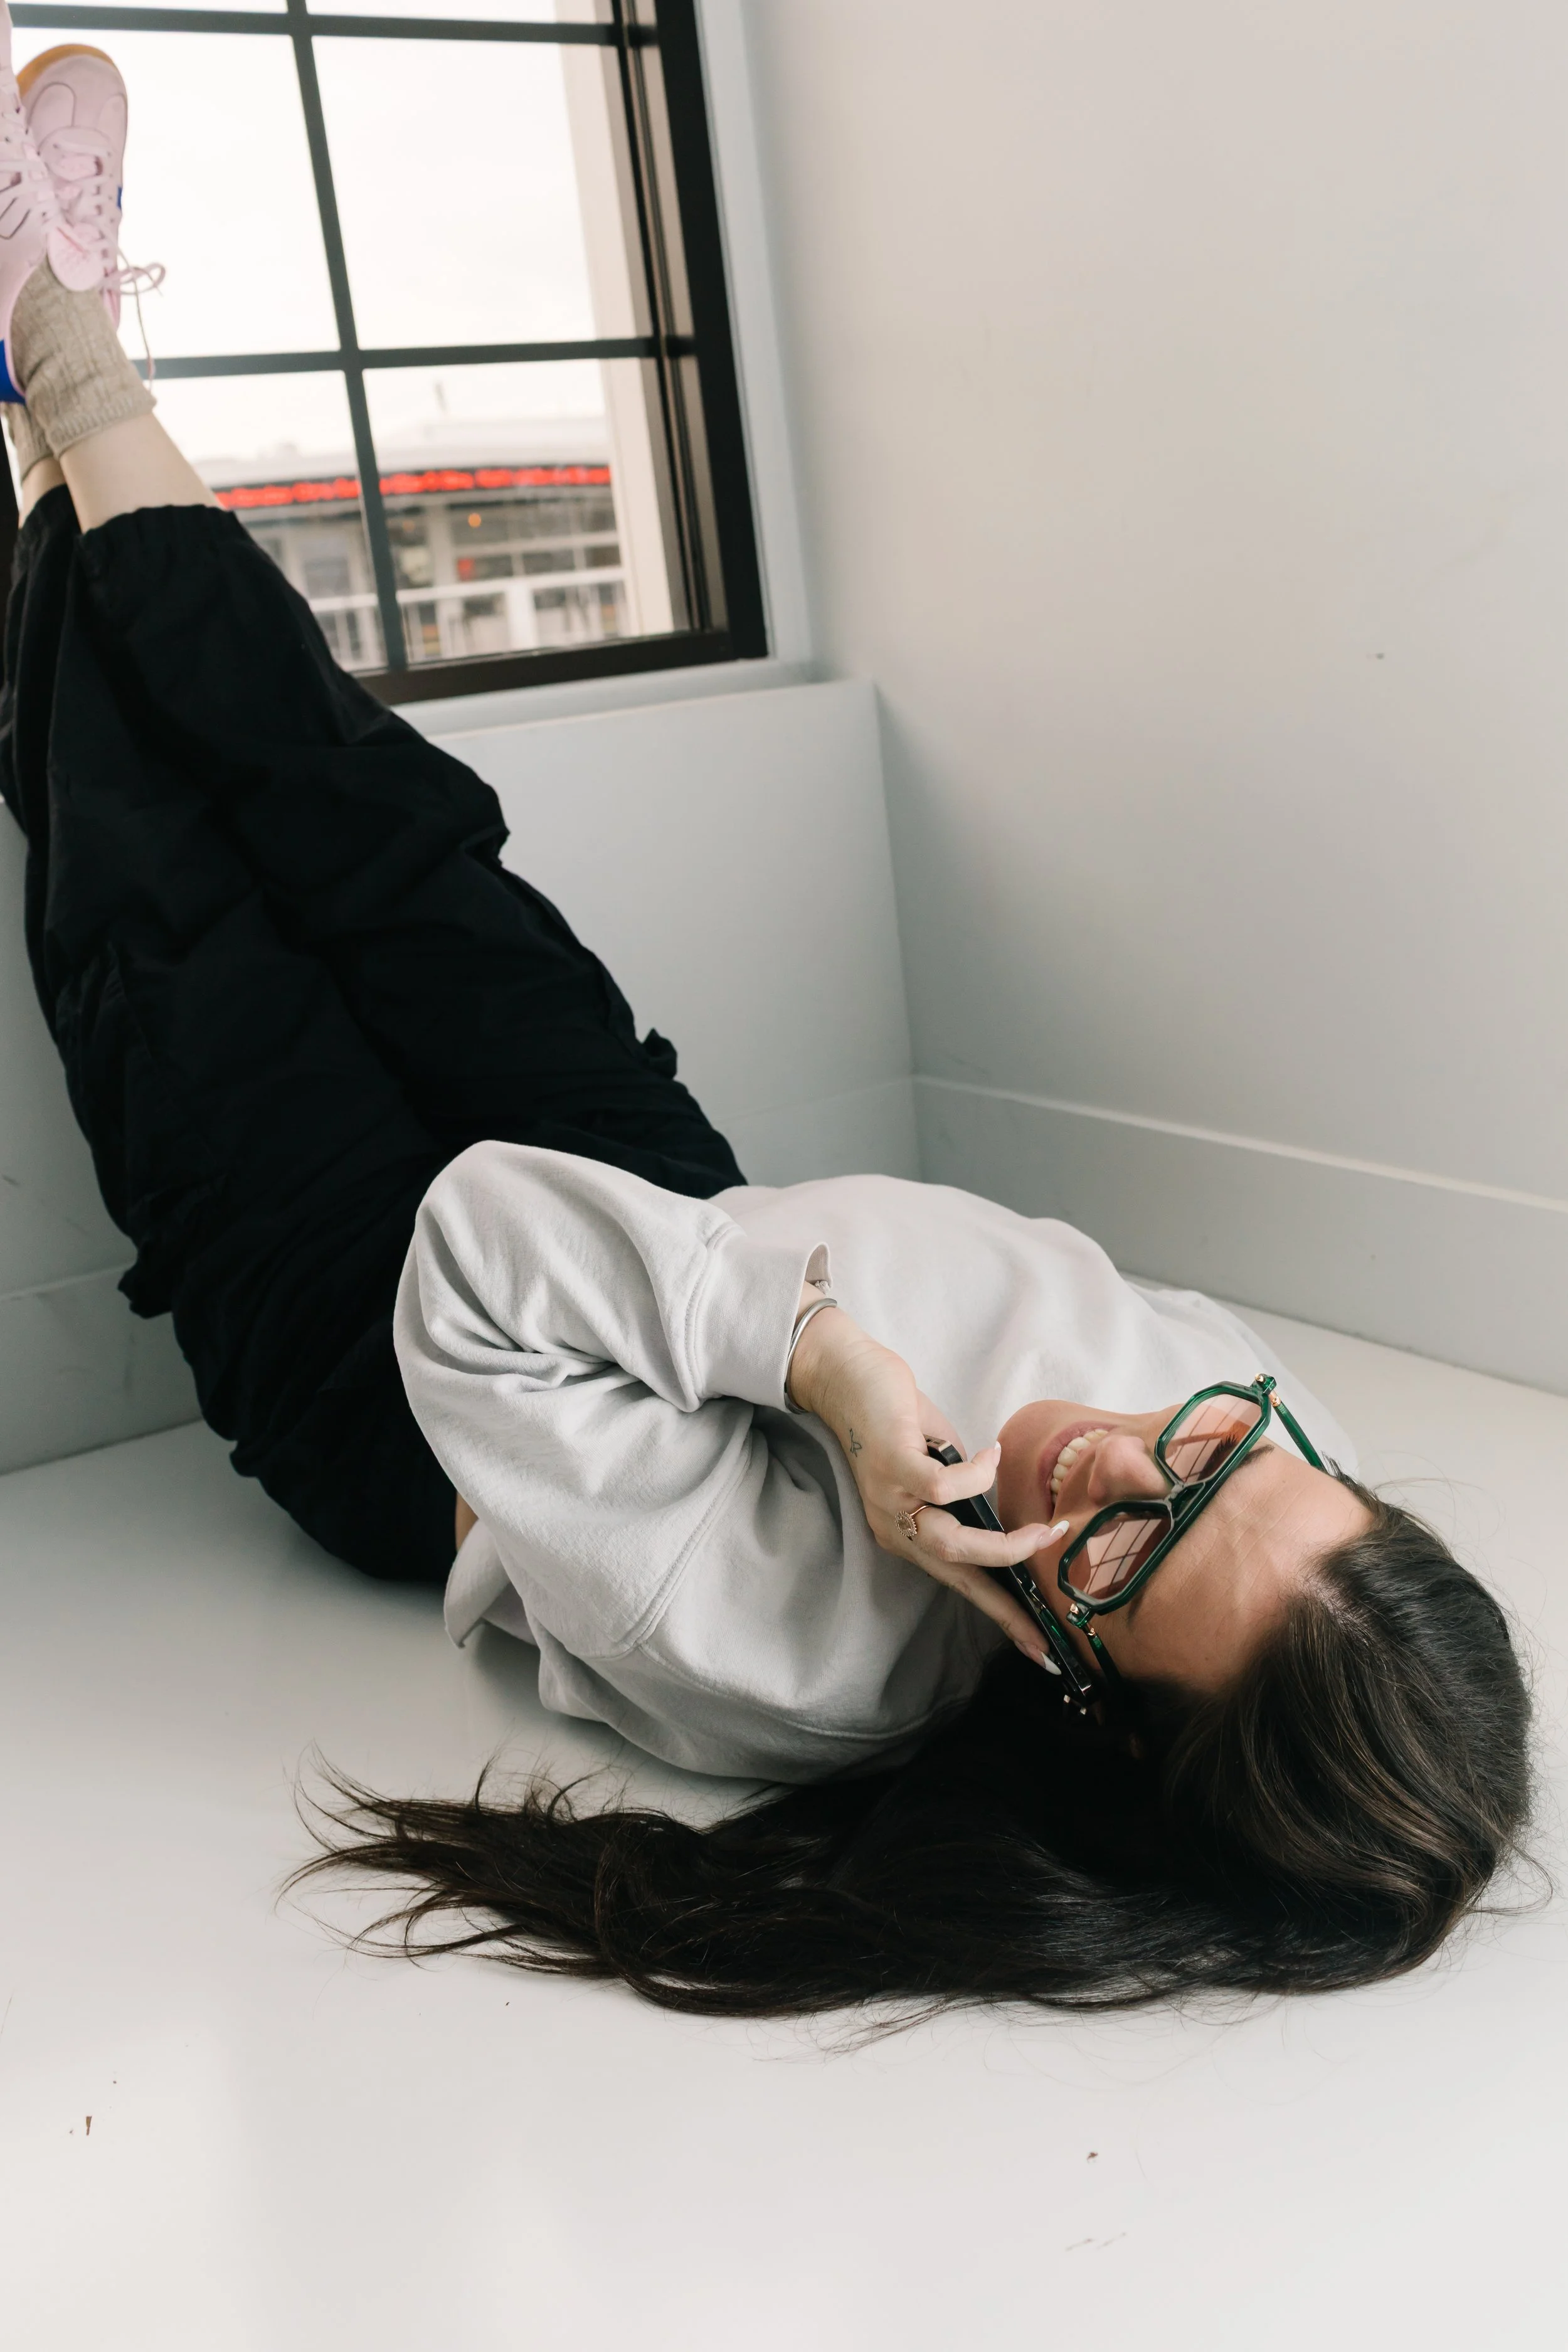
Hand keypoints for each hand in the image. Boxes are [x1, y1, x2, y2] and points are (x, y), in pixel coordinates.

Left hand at [787, 1302, 1066, 1664]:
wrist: (846, 1374)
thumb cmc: (897, 1417)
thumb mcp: (938, 1464)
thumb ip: (966, 1493)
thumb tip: (1002, 1506)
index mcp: (905, 1533)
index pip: (957, 1582)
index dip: (998, 1615)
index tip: (1038, 1650)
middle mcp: (894, 1526)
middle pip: (956, 1575)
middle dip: (1005, 1604)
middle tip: (1048, 1624)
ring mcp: (891, 1499)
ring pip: (951, 1543)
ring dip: (1004, 1545)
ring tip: (1044, 1533)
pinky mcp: (893, 1466)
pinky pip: (944, 1487)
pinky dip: (977, 1476)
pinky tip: (991, 1456)